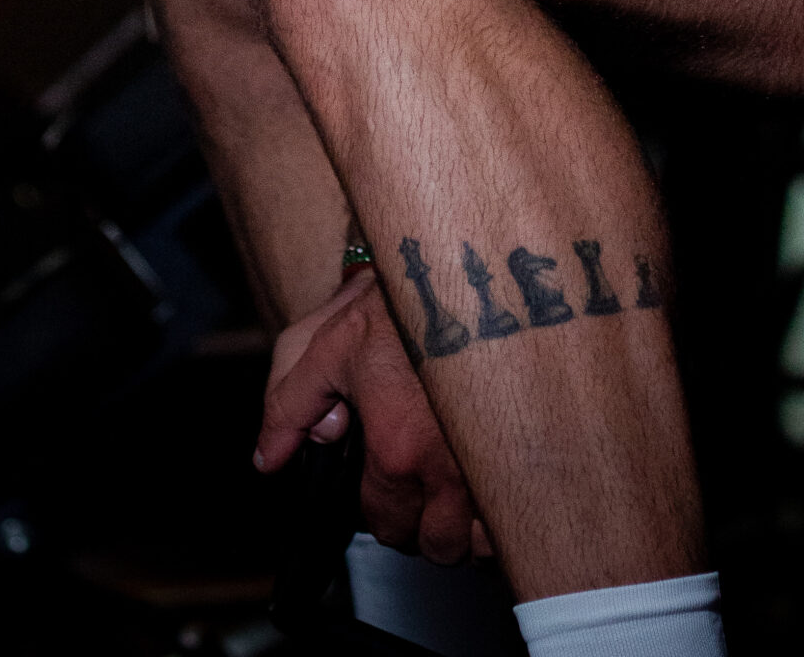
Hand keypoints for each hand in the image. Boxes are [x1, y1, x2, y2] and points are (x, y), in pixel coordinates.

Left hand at [255, 268, 494, 563]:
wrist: (471, 260)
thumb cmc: (404, 294)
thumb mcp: (330, 338)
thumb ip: (289, 403)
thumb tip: (270, 459)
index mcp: (397, 446)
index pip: (385, 524)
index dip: (379, 509)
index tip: (385, 482)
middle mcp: (450, 466)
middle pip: (437, 543)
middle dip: (424, 521)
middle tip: (420, 482)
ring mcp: (498, 462)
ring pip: (484, 537)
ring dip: (471, 521)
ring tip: (460, 482)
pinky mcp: (534, 449)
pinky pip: (523, 509)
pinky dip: (509, 502)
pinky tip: (494, 470)